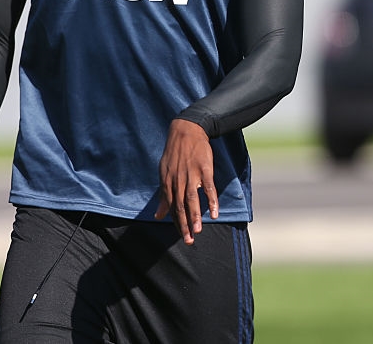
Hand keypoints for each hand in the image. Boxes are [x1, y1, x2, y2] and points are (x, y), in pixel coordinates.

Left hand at [155, 119, 218, 243]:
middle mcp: (178, 180)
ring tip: (198, 230)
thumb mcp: (164, 173)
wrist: (187, 131)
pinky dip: (212, 201)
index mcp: (168, 183)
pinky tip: (214, 213)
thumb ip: (163, 196)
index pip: (172, 208)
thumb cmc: (175, 154)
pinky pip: (208, 188)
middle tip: (189, 240)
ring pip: (193, 199)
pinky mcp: (204, 169)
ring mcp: (192, 175)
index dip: (177, 223)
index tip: (183, 237)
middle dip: (185, 225)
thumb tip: (157, 215)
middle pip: (181, 206)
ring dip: (195, 216)